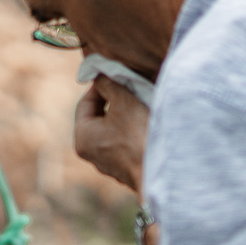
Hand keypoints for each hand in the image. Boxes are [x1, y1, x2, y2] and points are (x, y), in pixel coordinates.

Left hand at [73, 74, 148, 194]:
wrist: (163, 169)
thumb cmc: (139, 133)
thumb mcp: (123, 100)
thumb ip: (108, 84)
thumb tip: (100, 74)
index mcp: (82, 138)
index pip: (85, 103)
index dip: (99, 86)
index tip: (115, 75)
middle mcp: (90, 154)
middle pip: (98, 117)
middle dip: (113, 101)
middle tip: (130, 89)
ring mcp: (108, 165)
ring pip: (112, 131)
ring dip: (124, 116)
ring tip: (140, 105)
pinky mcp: (125, 170)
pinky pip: (124, 144)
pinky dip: (132, 132)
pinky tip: (146, 124)